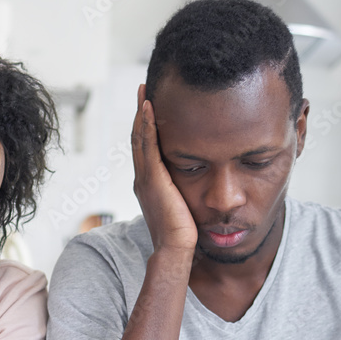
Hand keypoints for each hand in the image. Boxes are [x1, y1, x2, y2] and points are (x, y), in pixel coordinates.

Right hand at [131, 83, 197, 255]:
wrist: (177, 249)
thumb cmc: (184, 235)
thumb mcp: (184, 208)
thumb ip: (185, 194)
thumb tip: (201, 186)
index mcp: (149, 185)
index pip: (146, 149)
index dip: (146, 127)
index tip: (151, 107)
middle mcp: (143, 179)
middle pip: (138, 139)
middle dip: (140, 114)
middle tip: (143, 90)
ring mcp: (145, 178)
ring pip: (140, 138)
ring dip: (141, 113)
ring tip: (144, 91)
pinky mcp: (152, 179)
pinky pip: (147, 145)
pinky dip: (146, 125)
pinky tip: (149, 107)